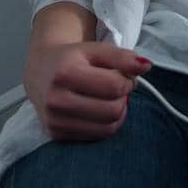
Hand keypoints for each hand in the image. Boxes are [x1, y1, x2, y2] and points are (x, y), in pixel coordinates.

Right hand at [24, 40, 147, 141]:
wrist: (40, 71)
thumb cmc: (72, 58)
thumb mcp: (96, 50)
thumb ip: (122, 57)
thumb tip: (146, 66)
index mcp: (66, 74)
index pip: (115, 87)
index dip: (128, 81)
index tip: (124, 75)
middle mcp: (57, 100)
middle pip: (113, 110)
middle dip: (123, 98)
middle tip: (117, 88)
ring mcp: (55, 121)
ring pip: (107, 128)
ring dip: (117, 113)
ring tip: (110, 99)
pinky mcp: (56, 135)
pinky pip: (95, 137)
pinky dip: (104, 124)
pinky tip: (98, 110)